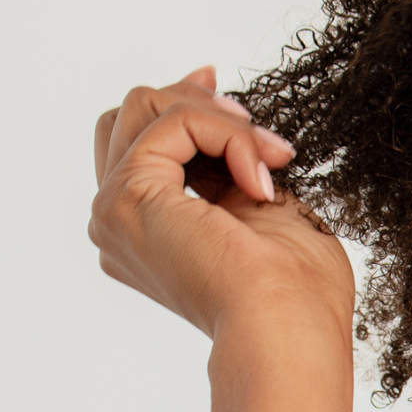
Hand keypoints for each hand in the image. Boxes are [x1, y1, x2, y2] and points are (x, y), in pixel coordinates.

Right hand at [90, 67, 353, 340]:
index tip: (219, 84)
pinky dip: (227, 135)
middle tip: (255, 125)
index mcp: (147, 234)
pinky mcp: (128, 198)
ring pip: (149, 109)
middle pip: (130, 116)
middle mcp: (117, 223)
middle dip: (196, 102)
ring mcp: (114, 210)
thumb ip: (230, 168)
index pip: (139, 143)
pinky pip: (173, 123)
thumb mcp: (262, 209)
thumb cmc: (297, 291)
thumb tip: (226, 121)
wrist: (289, 327)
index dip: (178, 103)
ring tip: (271, 159)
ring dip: (222, 121)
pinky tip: (260, 178)